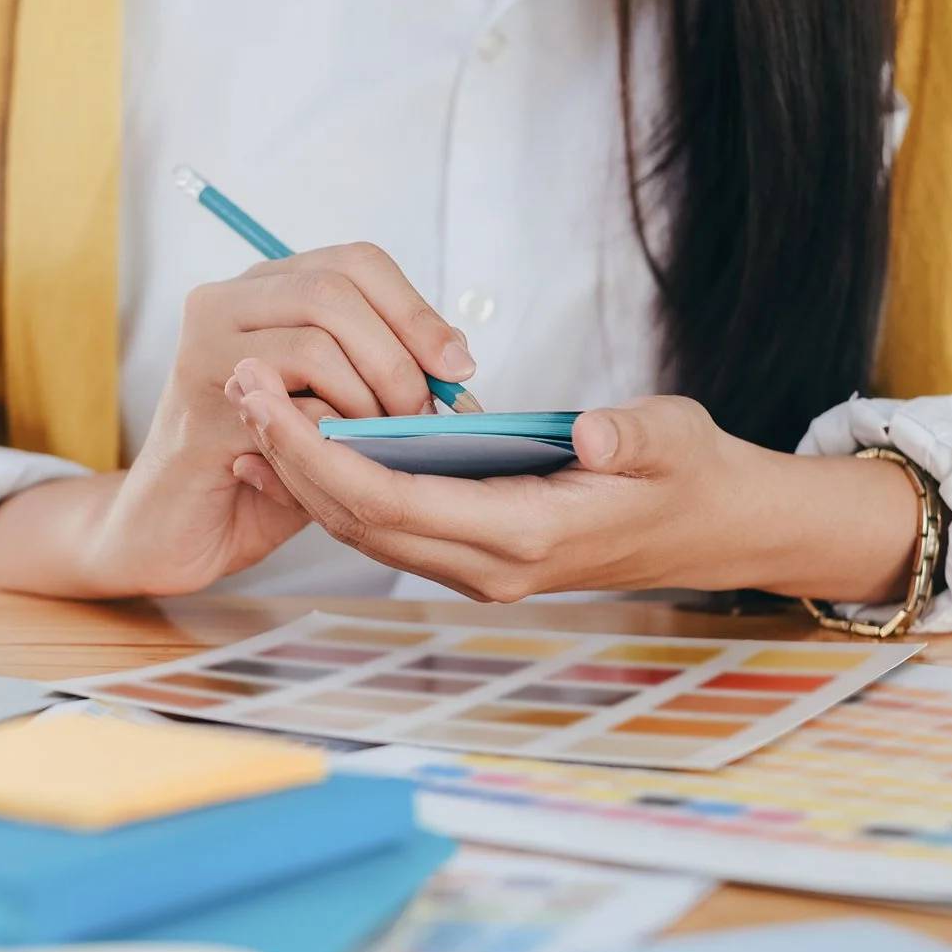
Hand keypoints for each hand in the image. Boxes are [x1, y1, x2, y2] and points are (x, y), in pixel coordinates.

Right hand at [0, 244, 474, 597]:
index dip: (415, 309)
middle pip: (336, 289)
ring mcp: (205, 350)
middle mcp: (226, 303)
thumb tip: (454, 358)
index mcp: (265, 290)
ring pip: (318, 339)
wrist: (178, 530)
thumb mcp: (333, 408)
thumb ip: (378, 371)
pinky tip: (338, 461)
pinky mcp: (199, 407)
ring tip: (382, 443)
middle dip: (399, 354)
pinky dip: (333, 433)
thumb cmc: (264, 469)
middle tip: (422, 415)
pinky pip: (290, 402)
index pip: (355, 262)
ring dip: (371, 398)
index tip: (456, 365)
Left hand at [229, 362, 921, 603]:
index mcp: (527, 537)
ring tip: (251, 407)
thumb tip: (589, 436)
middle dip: (290, 459)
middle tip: (238, 385)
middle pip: (359, 522)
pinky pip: (385, 528)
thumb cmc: (691, 475)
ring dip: (303, 475)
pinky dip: (334, 491)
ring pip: (363, 530)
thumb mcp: (673, 443)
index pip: (396, 504)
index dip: (324, 456)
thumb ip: (628, 439)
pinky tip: (296, 449)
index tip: (271, 400)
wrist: (713, 529)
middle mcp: (489, 565)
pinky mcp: (474, 551)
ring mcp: (478, 567)